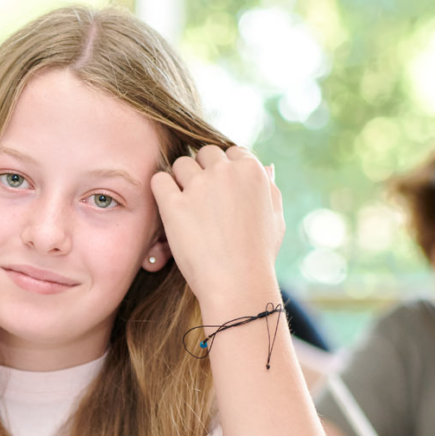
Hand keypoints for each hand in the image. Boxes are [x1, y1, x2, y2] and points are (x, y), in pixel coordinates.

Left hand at [150, 146, 283, 311]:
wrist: (237, 283)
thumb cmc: (258, 255)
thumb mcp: (275, 218)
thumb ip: (270, 188)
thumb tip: (267, 166)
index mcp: (252, 171)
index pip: (232, 152)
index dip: (224, 170)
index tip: (220, 191)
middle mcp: (225, 172)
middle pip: (205, 153)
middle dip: (202, 170)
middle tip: (200, 198)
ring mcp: (198, 187)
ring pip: (181, 164)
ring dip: (181, 179)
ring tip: (185, 205)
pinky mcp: (174, 204)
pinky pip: (159, 180)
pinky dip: (161, 189)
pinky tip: (168, 206)